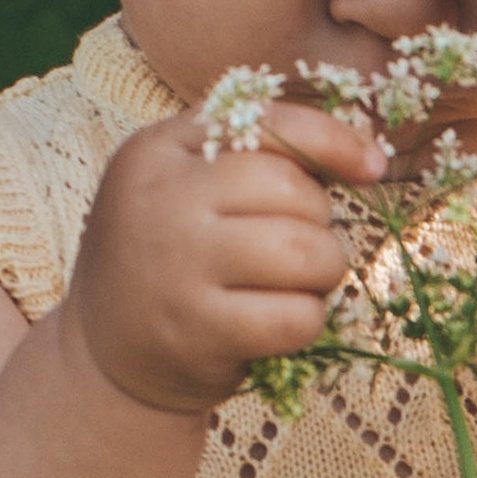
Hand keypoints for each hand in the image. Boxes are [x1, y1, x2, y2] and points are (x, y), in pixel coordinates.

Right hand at [63, 101, 383, 418]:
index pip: (266, 123)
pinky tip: (280, 323)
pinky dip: (307, 321)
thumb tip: (365, 154)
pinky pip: (295, 316)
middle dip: (320, 222)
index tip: (373, 167)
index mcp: (158, 149)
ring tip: (297, 284)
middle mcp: (162, 200)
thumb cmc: (169, 259)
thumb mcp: (183, 188)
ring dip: (323, 272)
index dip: (334, 141)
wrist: (103, 354)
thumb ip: (250, 156)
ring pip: (305, 252)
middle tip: (299, 247)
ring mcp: (177, 266)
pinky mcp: (198, 330)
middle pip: (292, 191)